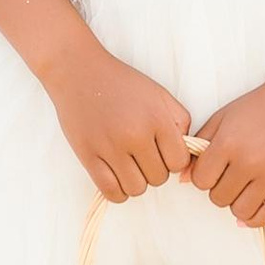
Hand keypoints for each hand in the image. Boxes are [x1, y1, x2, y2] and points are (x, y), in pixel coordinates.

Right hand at [47, 44, 191, 202]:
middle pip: (159, 178)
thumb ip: (179, 122)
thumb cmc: (121, 83)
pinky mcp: (88, 156)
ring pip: (137, 189)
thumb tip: (185, 154)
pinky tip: (116, 176)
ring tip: (129, 165)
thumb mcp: (159, 94)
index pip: (179, 162)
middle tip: (142, 154)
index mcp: (156, 118)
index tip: (163, 151)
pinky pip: (112, 192)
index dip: (174, 160)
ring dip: (136, 181)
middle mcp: (135, 134)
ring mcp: (110, 147)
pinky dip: (118, 191)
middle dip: (154, 169)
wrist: (79, 72)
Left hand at [186, 72, 264, 226]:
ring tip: (242, 188)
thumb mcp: (222, 118)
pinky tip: (251, 211)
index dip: (203, 176)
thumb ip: (200, 147)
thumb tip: (183, 180)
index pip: (200, 181)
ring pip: (241, 211)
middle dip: (219, 189)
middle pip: (218, 198)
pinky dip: (256, 218)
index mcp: (229, 143)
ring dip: (237, 203)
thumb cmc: (258, 106)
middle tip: (230, 175)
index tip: (213, 168)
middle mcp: (249, 161)